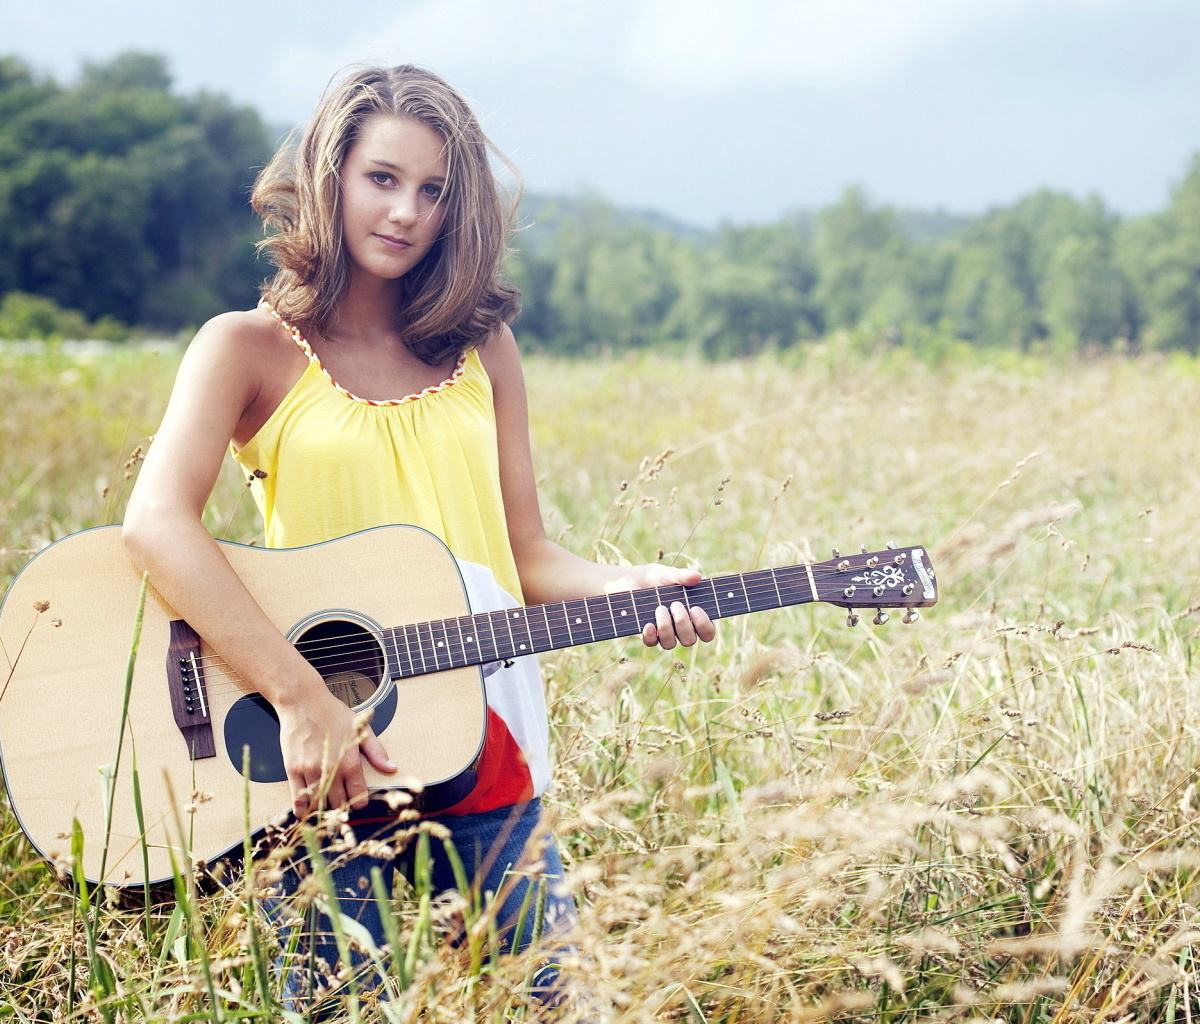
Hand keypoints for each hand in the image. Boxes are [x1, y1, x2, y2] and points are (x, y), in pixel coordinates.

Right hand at [276, 685, 395, 816]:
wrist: (304, 702)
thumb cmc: (333, 713)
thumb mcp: (362, 728)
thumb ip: (377, 752)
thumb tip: (392, 768)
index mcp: (350, 763)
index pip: (358, 796)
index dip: (360, 801)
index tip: (358, 800)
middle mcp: (331, 771)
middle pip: (338, 804)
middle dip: (342, 807)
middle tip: (341, 804)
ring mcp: (310, 772)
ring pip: (318, 803)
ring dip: (323, 809)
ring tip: (326, 806)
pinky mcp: (293, 770)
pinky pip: (297, 798)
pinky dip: (301, 809)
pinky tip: (305, 810)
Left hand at [605, 564, 716, 650]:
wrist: (625, 581)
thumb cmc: (651, 577)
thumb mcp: (666, 573)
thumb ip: (681, 576)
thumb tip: (697, 577)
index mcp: (691, 615)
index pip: (707, 632)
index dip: (705, 626)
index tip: (696, 609)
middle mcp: (678, 628)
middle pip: (690, 640)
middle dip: (684, 623)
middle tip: (675, 604)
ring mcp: (662, 633)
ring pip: (670, 644)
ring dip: (666, 627)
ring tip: (659, 608)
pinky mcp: (645, 634)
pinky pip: (651, 643)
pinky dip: (651, 635)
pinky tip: (648, 623)